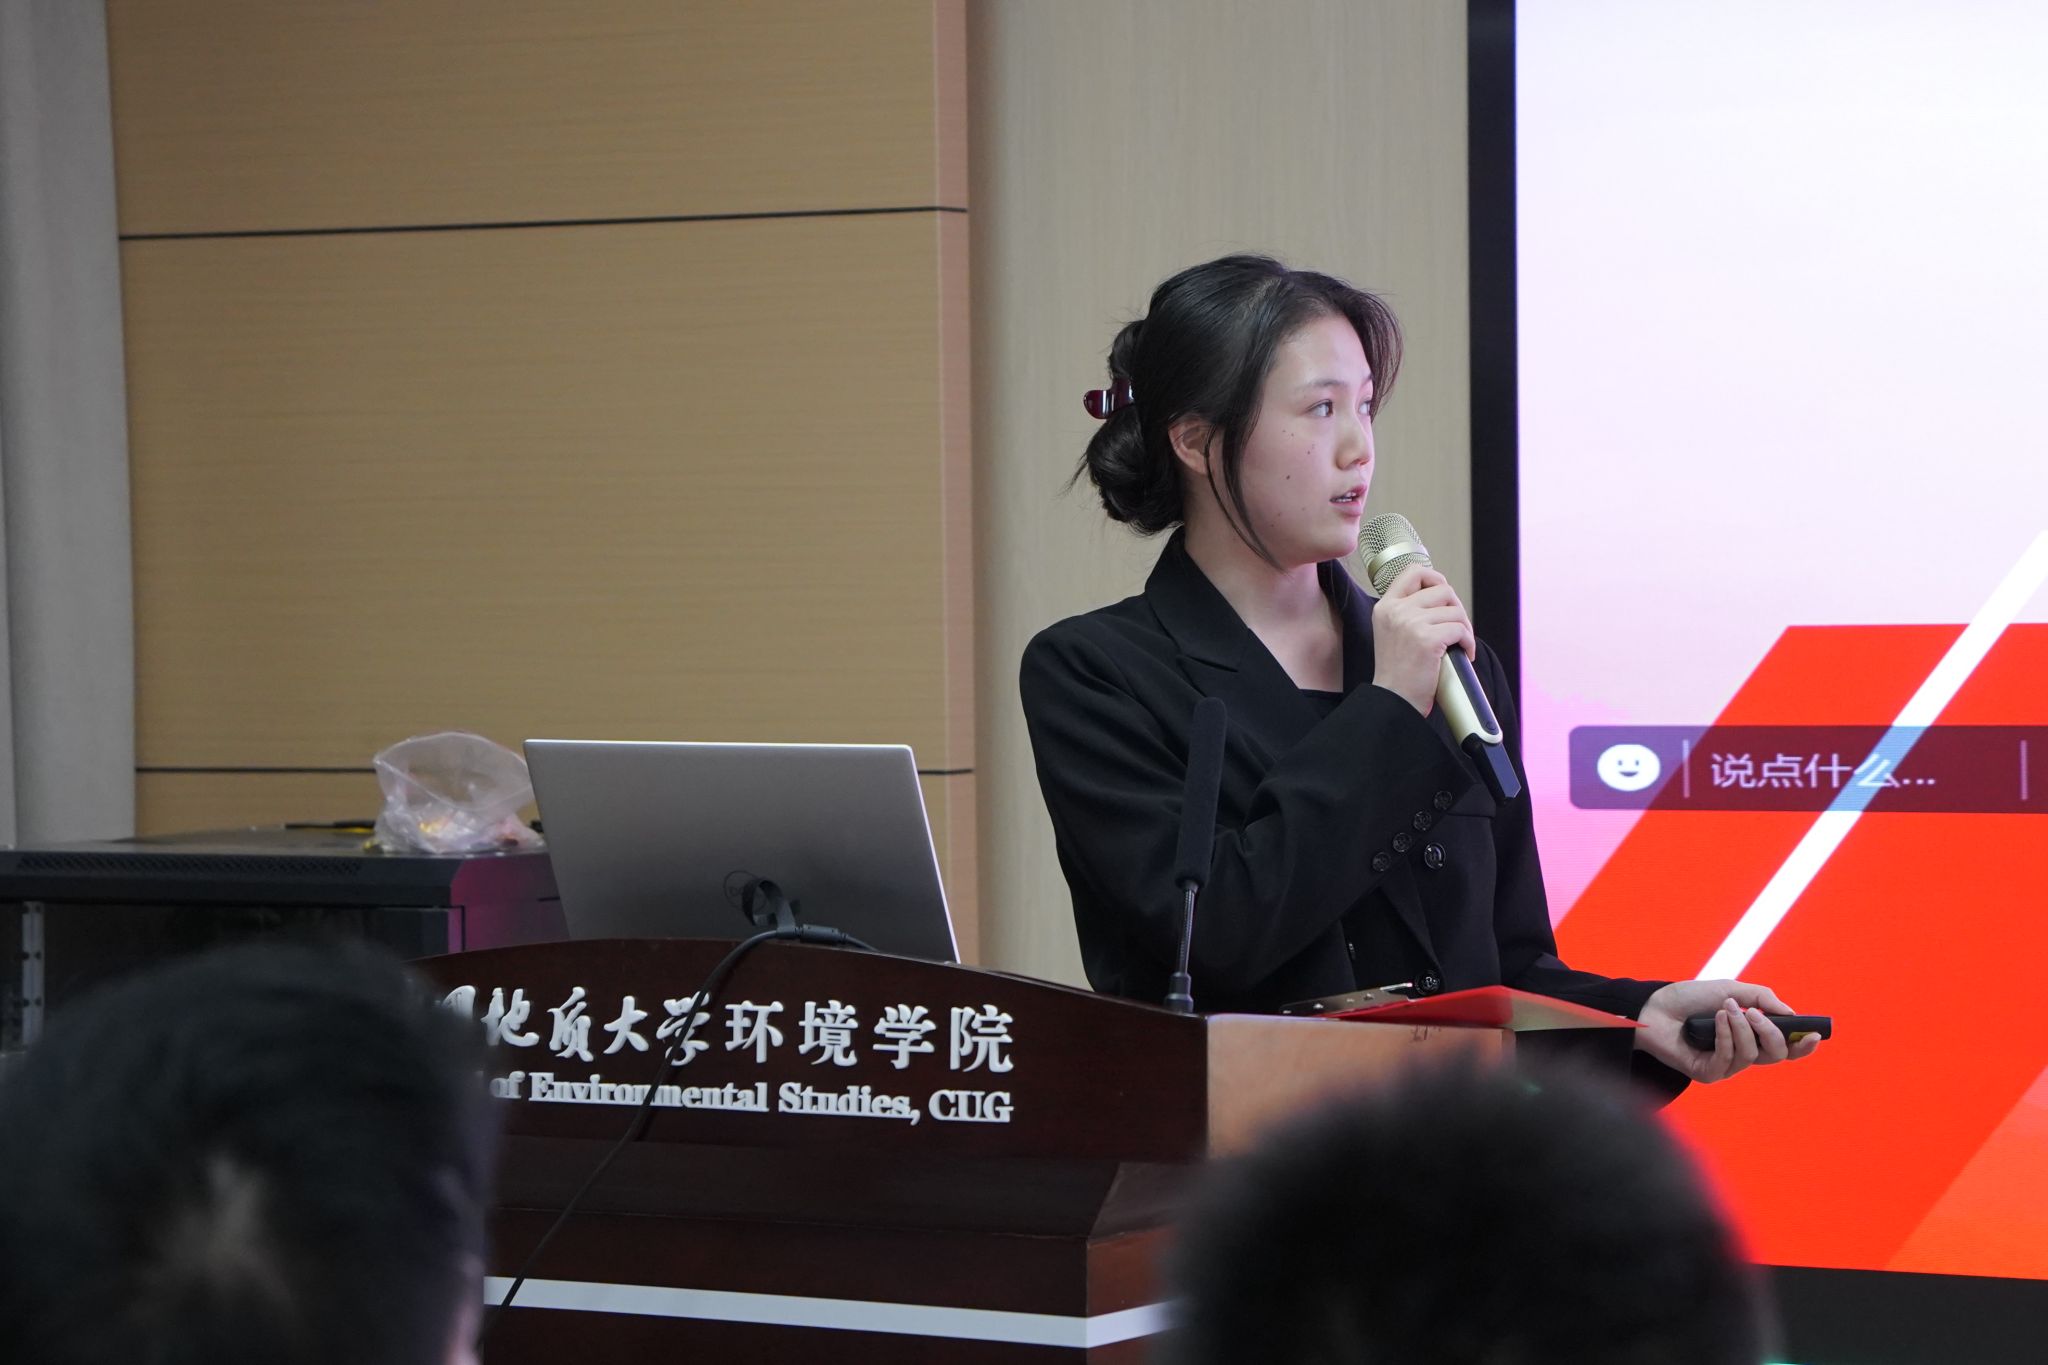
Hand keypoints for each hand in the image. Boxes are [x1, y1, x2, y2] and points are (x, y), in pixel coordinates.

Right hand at [1370, 566, 1475, 714]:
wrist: (1393, 699)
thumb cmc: (1397, 672)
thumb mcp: (1391, 632)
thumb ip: (1408, 612)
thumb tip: (1443, 596)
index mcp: (1385, 607)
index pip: (1414, 572)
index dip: (1435, 578)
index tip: (1444, 595)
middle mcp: (1396, 610)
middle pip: (1442, 590)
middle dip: (1456, 608)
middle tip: (1457, 628)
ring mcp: (1411, 623)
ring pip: (1455, 610)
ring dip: (1464, 628)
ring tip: (1459, 644)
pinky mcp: (1428, 639)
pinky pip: (1461, 629)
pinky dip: (1469, 642)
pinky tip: (1464, 654)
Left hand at [1634, 979, 1823, 1082]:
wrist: (1653, 1006)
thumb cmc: (1689, 998)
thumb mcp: (1729, 989)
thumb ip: (1761, 998)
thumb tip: (1790, 1014)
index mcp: (1751, 1035)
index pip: (1784, 1047)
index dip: (1802, 1045)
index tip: (1814, 1034)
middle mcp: (1742, 1053)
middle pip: (1775, 1055)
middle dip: (1771, 1033)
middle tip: (1754, 1013)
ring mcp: (1725, 1065)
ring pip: (1752, 1056)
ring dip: (1742, 1029)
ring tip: (1725, 1008)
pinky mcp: (1708, 1073)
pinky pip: (1728, 1059)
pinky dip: (1725, 1036)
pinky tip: (1716, 1020)